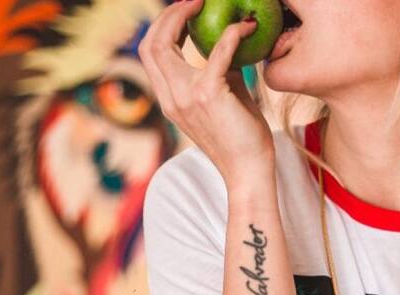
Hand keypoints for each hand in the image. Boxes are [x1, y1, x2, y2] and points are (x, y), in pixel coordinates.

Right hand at [138, 0, 274, 193]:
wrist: (250, 171)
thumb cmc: (244, 139)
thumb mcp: (227, 99)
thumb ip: (223, 72)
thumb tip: (231, 45)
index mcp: (171, 100)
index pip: (151, 53)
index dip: (163, 26)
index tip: (186, 11)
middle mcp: (171, 97)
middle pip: (150, 43)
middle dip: (168, 14)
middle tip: (194, 1)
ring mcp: (185, 97)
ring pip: (165, 42)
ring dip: (186, 15)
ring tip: (208, 4)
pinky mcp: (208, 95)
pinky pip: (216, 53)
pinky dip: (231, 34)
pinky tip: (245, 28)